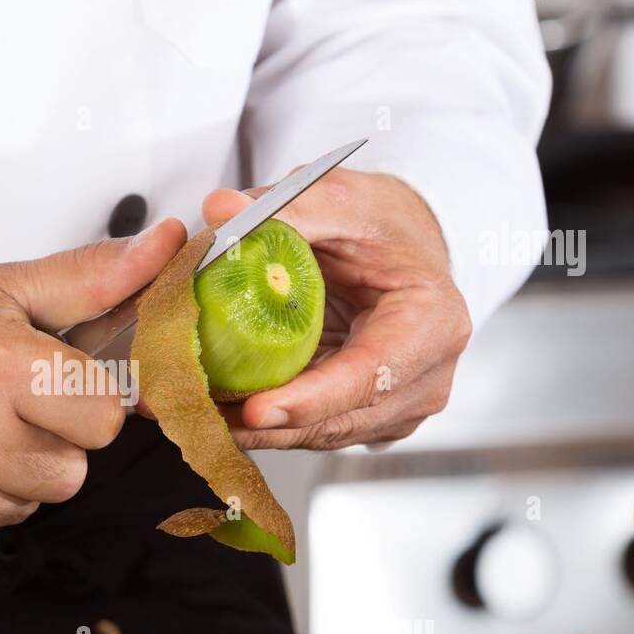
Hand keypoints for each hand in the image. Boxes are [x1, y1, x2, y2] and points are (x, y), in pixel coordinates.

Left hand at [203, 169, 470, 449]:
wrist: (405, 247)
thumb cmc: (384, 226)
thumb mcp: (339, 200)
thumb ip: (284, 208)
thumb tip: (221, 210)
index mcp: (431, 322)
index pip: (368, 376)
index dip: (309, 399)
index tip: (255, 408)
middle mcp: (424, 377)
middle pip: (339, 419)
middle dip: (268, 423)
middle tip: (202, 414)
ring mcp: (400, 406)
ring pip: (322, 433)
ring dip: (261, 430)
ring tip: (202, 415)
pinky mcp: (370, 417)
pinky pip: (314, 429)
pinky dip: (270, 423)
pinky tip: (225, 412)